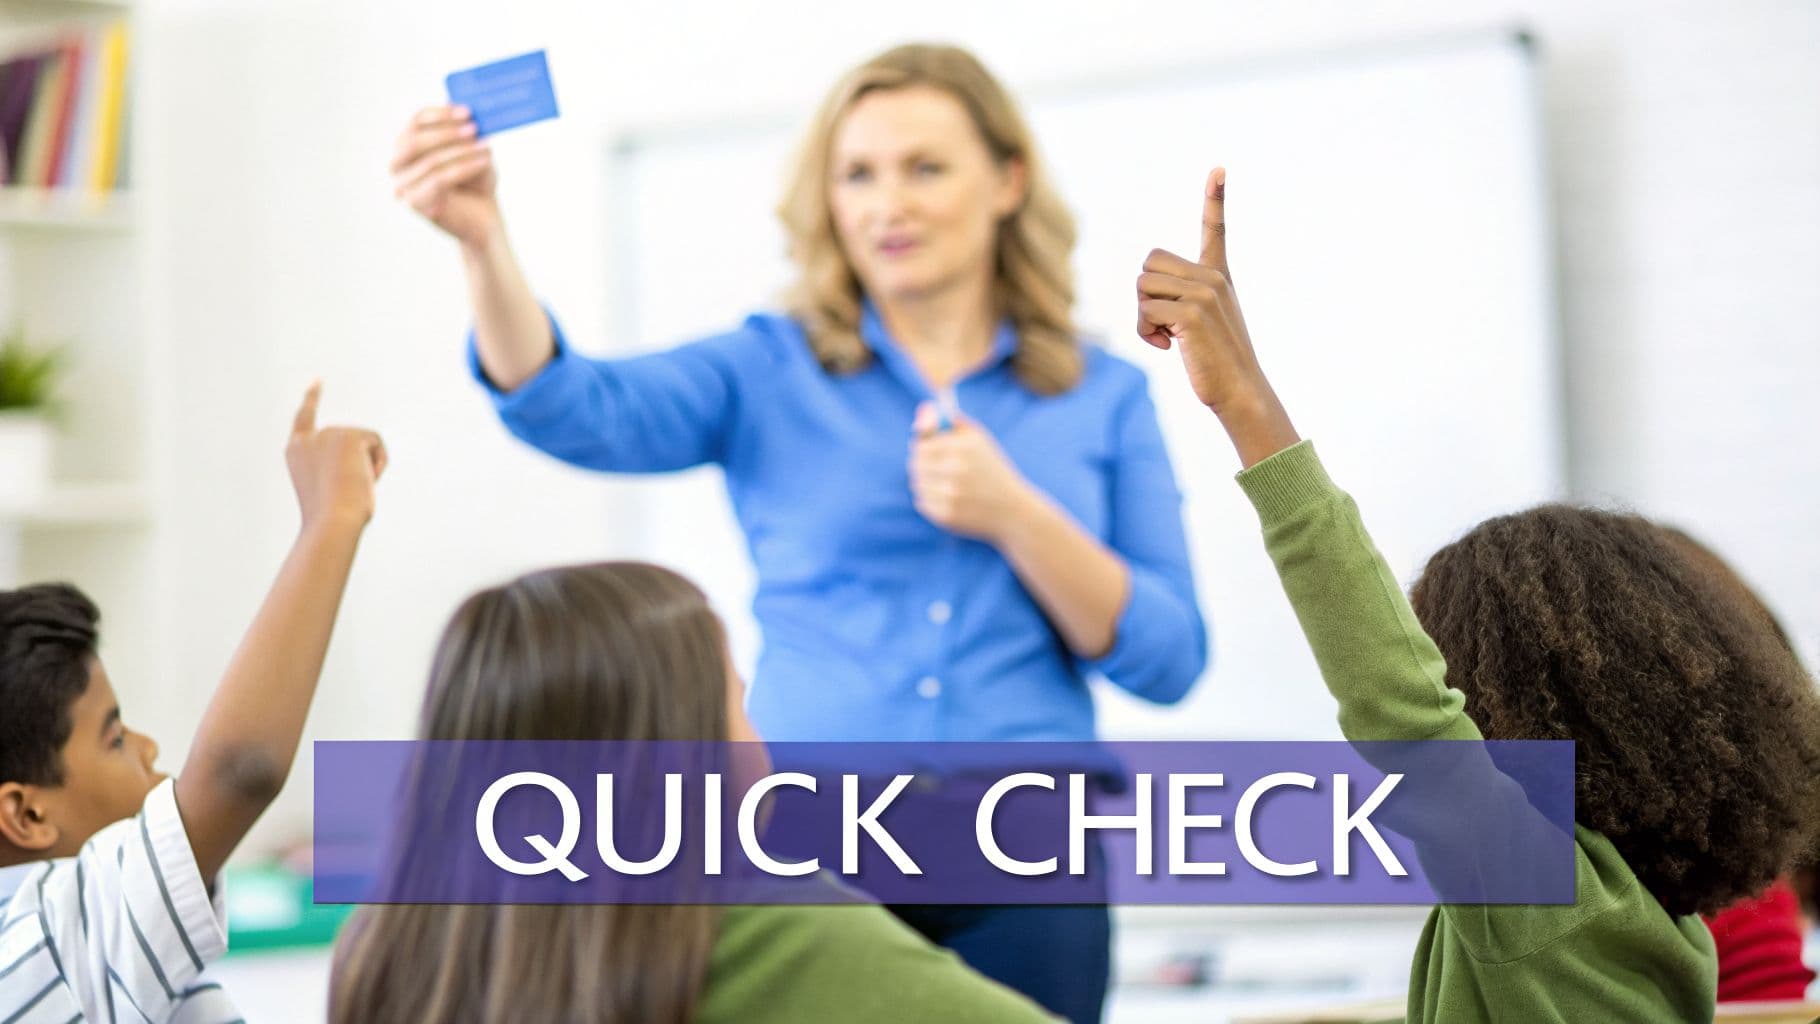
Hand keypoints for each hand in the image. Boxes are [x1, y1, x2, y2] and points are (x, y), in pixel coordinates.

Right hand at [285, 382, 385, 529]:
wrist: (331, 521)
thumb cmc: (331, 519)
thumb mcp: (332, 495)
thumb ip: (340, 473)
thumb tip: (365, 472)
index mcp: (295, 452)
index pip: (304, 417)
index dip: (312, 398)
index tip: (318, 381)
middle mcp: (307, 438)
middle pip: (350, 439)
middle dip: (360, 462)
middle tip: (350, 489)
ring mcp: (327, 433)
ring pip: (365, 443)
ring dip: (369, 466)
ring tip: (355, 485)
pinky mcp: (348, 435)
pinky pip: (377, 444)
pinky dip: (380, 463)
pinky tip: (366, 477)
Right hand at [390, 105, 499, 247]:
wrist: (483, 218)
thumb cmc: (476, 181)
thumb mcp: (472, 149)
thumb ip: (464, 128)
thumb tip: (461, 104)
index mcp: (406, 145)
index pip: (415, 122)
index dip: (440, 114)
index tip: (467, 112)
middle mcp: (397, 165)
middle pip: (414, 141)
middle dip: (446, 132)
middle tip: (474, 128)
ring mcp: (403, 186)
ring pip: (430, 161)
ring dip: (462, 151)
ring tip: (486, 147)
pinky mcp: (417, 204)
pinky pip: (440, 179)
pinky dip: (465, 167)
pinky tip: (485, 161)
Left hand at [908, 403, 1035, 543]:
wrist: (1012, 510)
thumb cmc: (992, 470)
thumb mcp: (978, 439)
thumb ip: (950, 421)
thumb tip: (923, 406)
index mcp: (963, 447)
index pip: (921, 445)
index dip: (925, 448)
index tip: (933, 453)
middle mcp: (956, 470)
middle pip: (915, 464)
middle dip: (923, 465)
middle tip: (940, 470)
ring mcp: (950, 494)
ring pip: (917, 483)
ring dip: (926, 483)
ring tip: (946, 485)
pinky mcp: (946, 515)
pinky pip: (921, 502)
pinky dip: (930, 500)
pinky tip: (949, 500)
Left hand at [1136, 168, 1298, 466]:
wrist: (1240, 392)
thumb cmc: (1216, 364)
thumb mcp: (1199, 324)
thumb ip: (1178, 298)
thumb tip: (1145, 286)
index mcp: (1218, 276)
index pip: (1215, 229)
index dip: (1215, 198)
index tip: (1219, 168)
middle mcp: (1213, 278)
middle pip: (1150, 263)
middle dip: (1145, 295)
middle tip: (1164, 323)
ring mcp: (1205, 293)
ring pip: (1143, 286)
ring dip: (1144, 317)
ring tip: (1168, 338)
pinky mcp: (1192, 312)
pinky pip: (1146, 310)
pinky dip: (1148, 332)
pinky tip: (1169, 348)